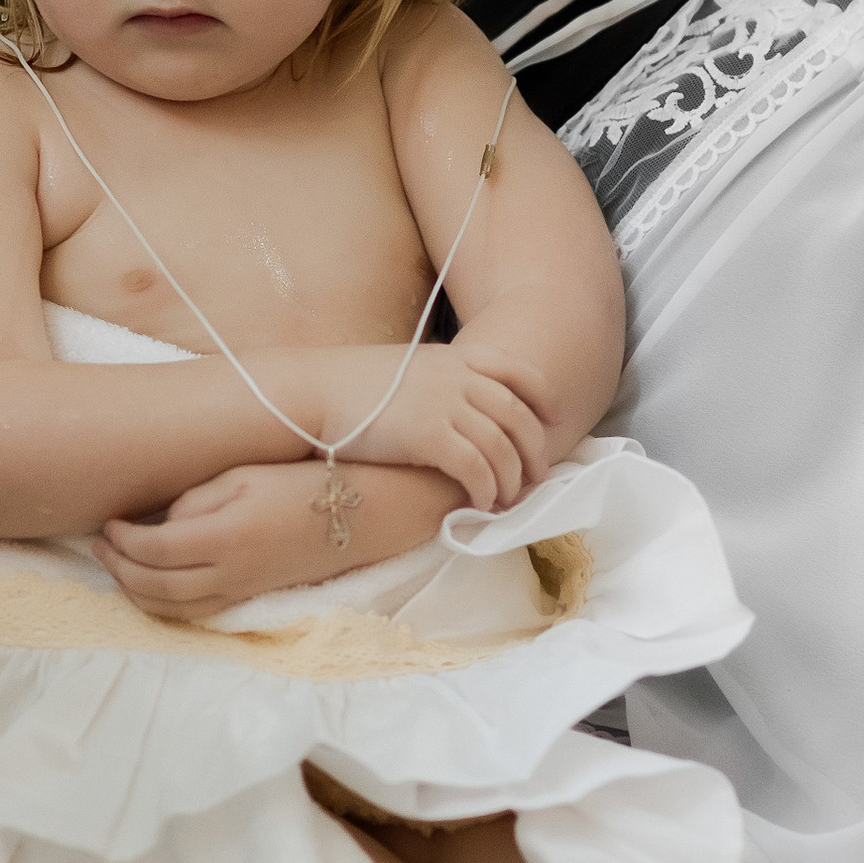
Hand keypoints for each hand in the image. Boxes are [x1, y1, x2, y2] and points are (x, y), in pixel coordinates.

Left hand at [94, 462, 358, 620]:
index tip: (109, 524)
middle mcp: (231, 574)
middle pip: (156, 587)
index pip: (155, 550)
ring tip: (118, 568)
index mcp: (226, 537)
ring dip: (136, 593)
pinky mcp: (249, 598)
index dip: (123, 541)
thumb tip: (162, 525)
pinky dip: (164, 606)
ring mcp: (241, 592)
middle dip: (119, 570)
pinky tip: (152, 586)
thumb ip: (196, 502)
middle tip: (101, 546)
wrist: (359, 515)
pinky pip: (196, 613)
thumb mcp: (244, 477)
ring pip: (173, 610)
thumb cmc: (299, 484)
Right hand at [333, 348, 552, 509]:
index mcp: (455, 358)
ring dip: (511, 479)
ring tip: (506, 500)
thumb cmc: (351, 388)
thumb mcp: (408, 370)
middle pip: (518, 415)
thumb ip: (441, 382)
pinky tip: (481, 503)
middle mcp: (457, 378)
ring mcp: (445, 405)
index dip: (542, 397)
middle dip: (533, 451)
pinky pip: (476, 468)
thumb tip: (459, 412)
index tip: (552, 420)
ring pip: (502, 447)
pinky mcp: (428, 435)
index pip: (517, 371)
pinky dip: (486, 489)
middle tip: (534, 478)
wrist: (312, 393)